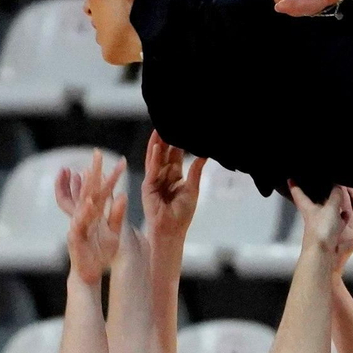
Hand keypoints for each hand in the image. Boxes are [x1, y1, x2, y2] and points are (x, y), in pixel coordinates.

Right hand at [65, 153, 126, 283]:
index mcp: (95, 213)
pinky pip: (80, 222)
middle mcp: (85, 215)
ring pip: (81, 202)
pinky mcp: (75, 236)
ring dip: (84, 187)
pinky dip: (85, 213)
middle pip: (89, 190)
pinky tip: (91, 203)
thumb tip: (122, 196)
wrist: (88, 272)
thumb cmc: (100, 252)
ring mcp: (78, 224)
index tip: (122, 162)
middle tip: (98, 153)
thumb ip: (116, 215)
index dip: (111, 176)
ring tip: (89, 171)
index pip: (104, 190)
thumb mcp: (113, 233)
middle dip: (93, 171)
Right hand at [142, 133, 204, 252]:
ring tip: (159, 128)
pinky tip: (157, 146)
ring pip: (156, 158)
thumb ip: (196, 171)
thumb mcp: (192, 189)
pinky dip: (154, 158)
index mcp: (174, 177)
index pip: (175, 156)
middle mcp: (162, 177)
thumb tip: (204, 155)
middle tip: (169, 121)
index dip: (178, 144)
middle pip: (165, 154)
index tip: (181, 129)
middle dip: (166, 139)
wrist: (172, 231)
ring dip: (157, 144)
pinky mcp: (148, 187)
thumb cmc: (182, 215)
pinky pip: (152, 169)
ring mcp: (154, 180)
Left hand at [291, 183, 352, 253]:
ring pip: (325, 211)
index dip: (294, 184)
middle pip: (311, 201)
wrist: (324, 254)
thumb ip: (335, 196)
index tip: (290, 177)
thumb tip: (338, 186)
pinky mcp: (330, 234)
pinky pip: (336, 222)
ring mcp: (321, 225)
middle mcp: (313, 215)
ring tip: (337, 195)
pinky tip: (346, 215)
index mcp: (307, 208)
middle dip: (313, 193)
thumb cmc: (322, 230)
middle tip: (317, 183)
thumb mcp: (330, 208)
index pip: (298, 193)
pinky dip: (340, 217)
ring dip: (330, 204)